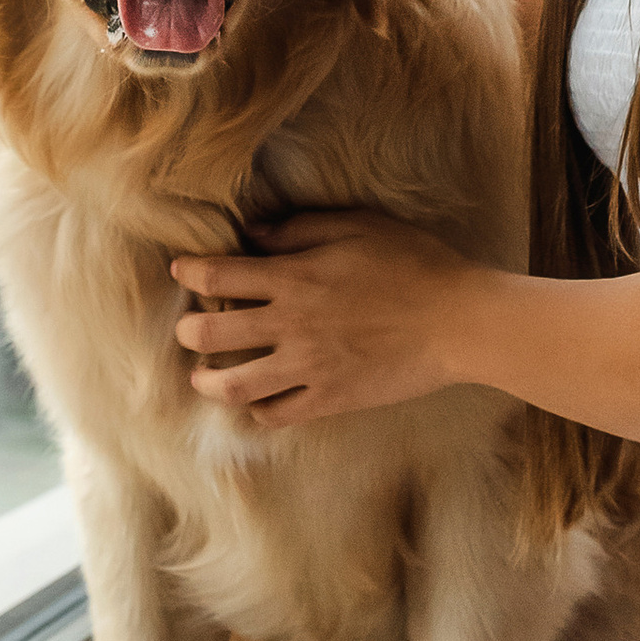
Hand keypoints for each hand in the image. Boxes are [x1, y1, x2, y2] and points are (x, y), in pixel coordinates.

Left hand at [167, 209, 473, 424]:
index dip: (190, 271)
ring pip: (234, 385)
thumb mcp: (358, 226)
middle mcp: (291, 326)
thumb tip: (252, 233)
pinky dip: (257, 410)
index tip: (181, 270)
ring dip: (208, 381)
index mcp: (294, 279)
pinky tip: (256, 400)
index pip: (218, 276)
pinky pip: (277, 414)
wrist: (458, 321)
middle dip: (188, 330)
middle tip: (190, 327)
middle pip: (211, 335)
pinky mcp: (330, 399)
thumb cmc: (414, 264)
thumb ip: (299, 229)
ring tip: (204, 376)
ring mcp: (309, 367)